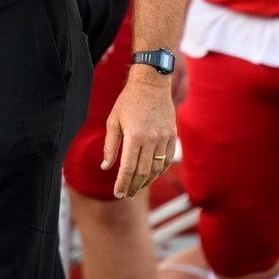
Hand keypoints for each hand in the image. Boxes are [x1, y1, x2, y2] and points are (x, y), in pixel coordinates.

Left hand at [102, 67, 176, 198]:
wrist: (151, 84)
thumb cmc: (128, 101)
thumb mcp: (113, 121)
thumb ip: (110, 146)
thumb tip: (105, 167)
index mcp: (134, 136)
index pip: (128, 168)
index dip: (123, 183)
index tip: (118, 193)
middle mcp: (151, 139)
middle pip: (143, 172)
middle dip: (133, 186)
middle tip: (126, 194)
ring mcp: (164, 138)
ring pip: (157, 169)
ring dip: (147, 182)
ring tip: (136, 187)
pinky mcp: (172, 136)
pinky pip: (167, 160)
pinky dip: (159, 171)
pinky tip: (151, 175)